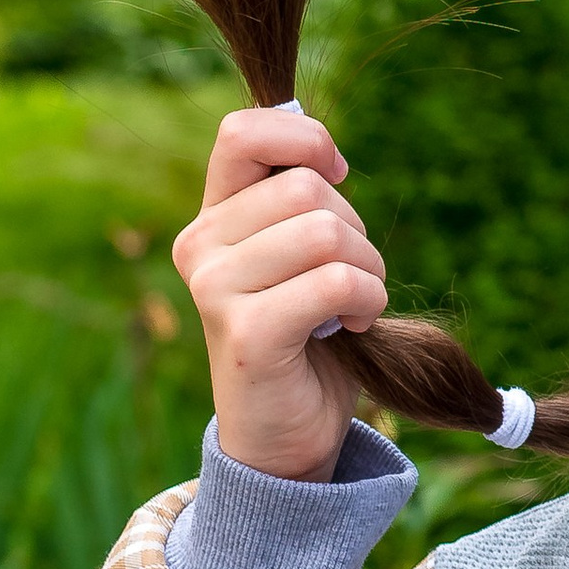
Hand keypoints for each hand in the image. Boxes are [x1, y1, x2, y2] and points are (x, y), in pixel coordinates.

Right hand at [171, 107, 387, 481]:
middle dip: (357, 230)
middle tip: (353, 279)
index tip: (338, 176)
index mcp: (212, 217)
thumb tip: (326, 153)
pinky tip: (353, 326)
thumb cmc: (306, 339)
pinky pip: (334, 282)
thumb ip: (300, 202)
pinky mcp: (245, 331)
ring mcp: (215, 288)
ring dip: (369, 270)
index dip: (306, 139)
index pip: (242, 132)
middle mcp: (200, 246)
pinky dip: (366, 301)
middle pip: (307, 186)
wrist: (285, 435)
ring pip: (327, 233)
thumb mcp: (300, 256)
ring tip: (355, 305)